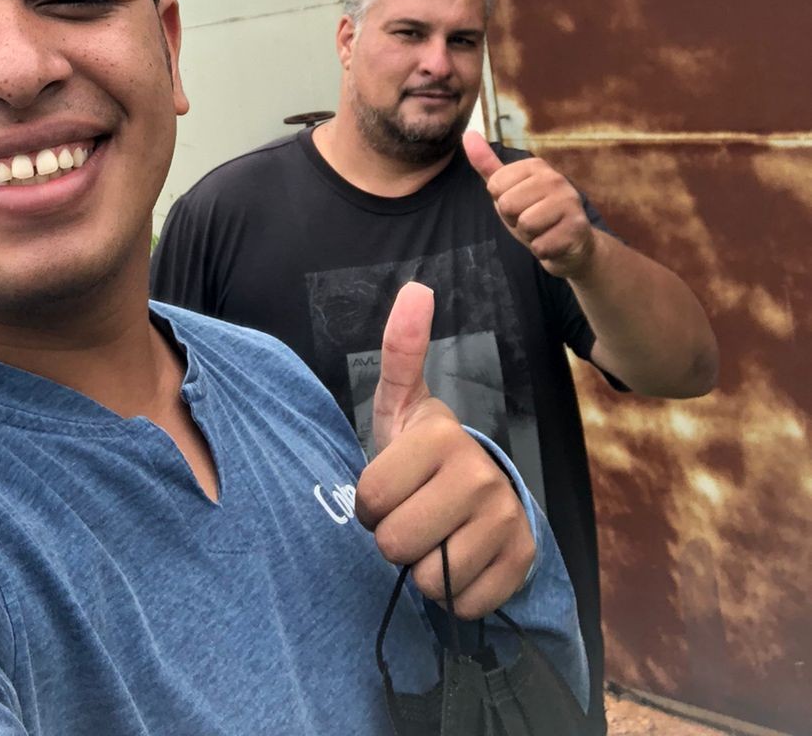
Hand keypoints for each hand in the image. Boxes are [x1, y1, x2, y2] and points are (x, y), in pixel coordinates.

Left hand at [355, 282, 534, 618]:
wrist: (481, 498)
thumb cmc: (425, 455)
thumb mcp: (404, 405)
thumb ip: (400, 350)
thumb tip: (416, 287)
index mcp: (443, 437)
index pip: (369, 500)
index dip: (368, 503)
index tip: (388, 489)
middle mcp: (481, 476)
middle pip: (395, 544)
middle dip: (393, 538)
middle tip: (411, 515)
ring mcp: (507, 522)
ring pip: (428, 578)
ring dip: (423, 568)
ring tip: (435, 536)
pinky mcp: (522, 563)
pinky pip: (463, 604)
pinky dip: (454, 594)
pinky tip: (461, 561)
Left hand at [464, 132, 595, 280]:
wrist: (572, 245)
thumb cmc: (535, 214)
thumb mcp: (508, 190)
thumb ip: (487, 165)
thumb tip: (468, 133)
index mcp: (536, 166)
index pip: (494, 185)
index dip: (502, 202)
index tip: (520, 205)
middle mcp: (556, 178)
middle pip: (507, 204)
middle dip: (514, 220)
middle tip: (531, 220)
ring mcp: (570, 202)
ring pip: (525, 224)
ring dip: (529, 235)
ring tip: (542, 230)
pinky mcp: (577, 228)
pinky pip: (541, 245)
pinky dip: (542, 249)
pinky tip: (554, 242)